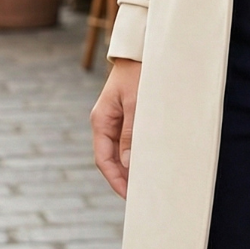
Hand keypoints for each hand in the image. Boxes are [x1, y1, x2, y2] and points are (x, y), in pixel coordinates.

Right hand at [91, 58, 140, 198]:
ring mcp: (115, 120)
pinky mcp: (127, 116)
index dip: (115, 180)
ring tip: (146, 184)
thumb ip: (131, 133)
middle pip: (111, 158)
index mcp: (101, 121)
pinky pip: (129, 141)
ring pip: (120, 151)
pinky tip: (148, 163)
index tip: (128, 196)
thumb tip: (129, 163)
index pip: (103, 159)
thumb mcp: (136, 104)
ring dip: (130, 167)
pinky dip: (136, 153)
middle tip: (140, 196)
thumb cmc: (138, 75)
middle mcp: (105, 123)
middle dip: (123, 178)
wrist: (142, 52)